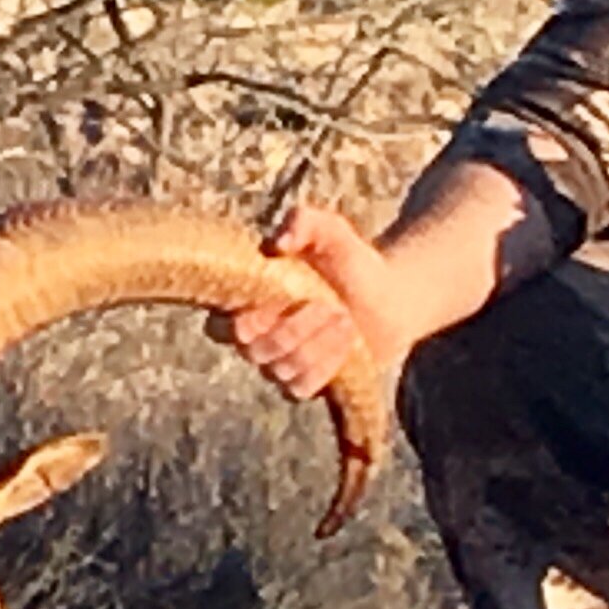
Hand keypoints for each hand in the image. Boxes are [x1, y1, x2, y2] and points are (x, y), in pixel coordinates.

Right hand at [213, 201, 405, 401]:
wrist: (390, 297)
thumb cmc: (349, 260)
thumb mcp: (330, 231)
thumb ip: (303, 222)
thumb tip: (277, 244)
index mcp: (246, 303)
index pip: (218, 326)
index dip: (244, 320)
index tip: (281, 296)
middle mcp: (255, 338)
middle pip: (252, 350)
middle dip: (294, 328)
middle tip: (329, 303)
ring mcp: (277, 365)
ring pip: (280, 369)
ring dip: (318, 342)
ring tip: (345, 319)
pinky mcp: (303, 384)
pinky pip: (301, 387)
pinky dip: (326, 365)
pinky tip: (347, 343)